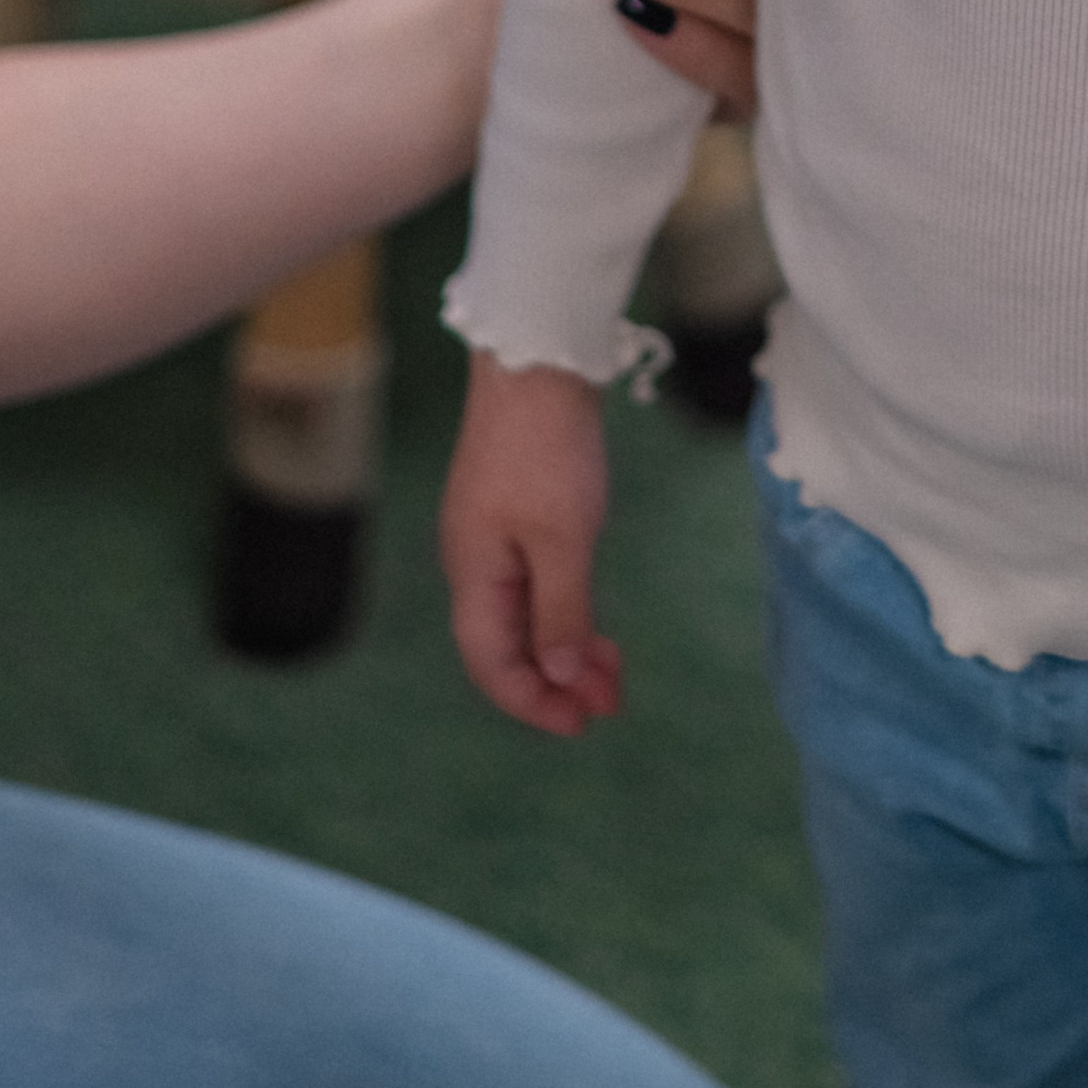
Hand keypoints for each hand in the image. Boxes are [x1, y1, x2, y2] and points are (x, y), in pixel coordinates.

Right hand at [441, 356, 621, 735]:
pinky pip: (538, 585)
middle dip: (557, 682)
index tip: (581, 724)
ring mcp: (495, 538)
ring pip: (528, 616)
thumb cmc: (546, 449)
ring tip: (614, 675)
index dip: (534, 703)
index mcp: (474, 574)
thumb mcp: (562, 538)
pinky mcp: (517, 515)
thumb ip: (560, 611)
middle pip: (510, 645)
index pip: (492, 664)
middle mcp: (476, 563)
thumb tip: (559, 675)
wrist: (537, 362)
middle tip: (611, 706)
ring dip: (567, 649)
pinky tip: (596, 626)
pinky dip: (568, 611)